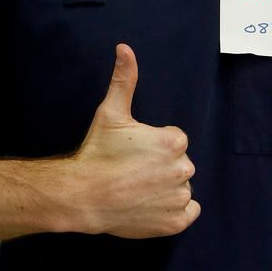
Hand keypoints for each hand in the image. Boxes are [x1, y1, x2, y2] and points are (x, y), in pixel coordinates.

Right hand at [72, 44, 200, 238]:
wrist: (83, 195)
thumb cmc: (98, 152)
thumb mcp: (111, 112)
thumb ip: (124, 79)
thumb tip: (124, 48)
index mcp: (174, 142)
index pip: (175, 140)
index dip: (153, 144)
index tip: (134, 151)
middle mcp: (183, 170)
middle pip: (179, 163)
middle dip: (161, 166)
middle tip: (133, 170)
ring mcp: (179, 198)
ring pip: (182, 187)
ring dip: (166, 187)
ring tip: (138, 188)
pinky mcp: (175, 222)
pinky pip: (188, 212)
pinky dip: (174, 211)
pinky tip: (151, 204)